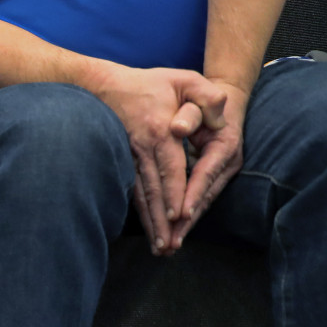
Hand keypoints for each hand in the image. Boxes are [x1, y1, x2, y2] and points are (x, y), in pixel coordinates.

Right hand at [90, 65, 226, 254]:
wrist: (104, 86)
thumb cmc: (150, 83)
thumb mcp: (184, 79)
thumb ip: (206, 95)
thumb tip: (222, 111)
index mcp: (159, 132)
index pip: (170, 168)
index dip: (175, 193)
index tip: (180, 216)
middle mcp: (142, 150)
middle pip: (154, 190)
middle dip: (162, 221)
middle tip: (169, 246)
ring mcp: (129, 158)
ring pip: (142, 196)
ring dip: (151, 223)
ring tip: (159, 247)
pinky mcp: (123, 163)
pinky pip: (132, 192)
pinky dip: (140, 212)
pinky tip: (147, 229)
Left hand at [167, 82, 247, 249]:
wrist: (215, 99)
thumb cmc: (202, 95)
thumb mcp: (199, 94)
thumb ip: (194, 110)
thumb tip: (178, 126)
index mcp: (224, 144)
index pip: (206, 173)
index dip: (193, 193)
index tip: (180, 213)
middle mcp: (225, 162)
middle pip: (204, 196)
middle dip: (186, 221)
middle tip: (170, 243)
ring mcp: (218, 173)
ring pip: (199, 203)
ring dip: (183, 227)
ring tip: (167, 248)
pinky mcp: (208, 179)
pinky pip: (193, 201)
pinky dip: (181, 220)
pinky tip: (169, 237)